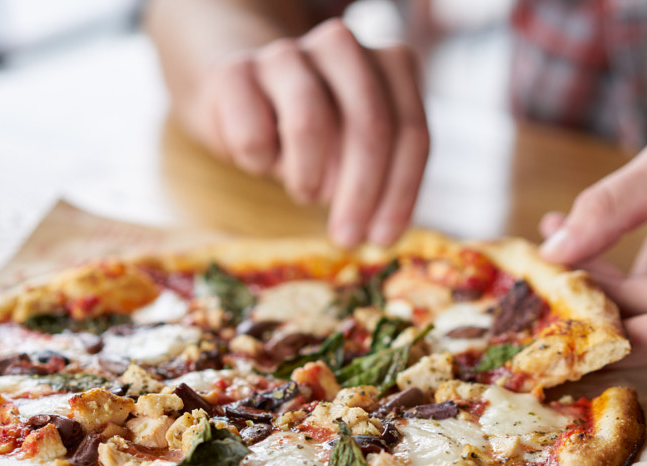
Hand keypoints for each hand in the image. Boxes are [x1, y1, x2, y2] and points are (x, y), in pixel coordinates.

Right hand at [182, 19, 429, 247]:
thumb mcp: (360, 153)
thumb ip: (382, 178)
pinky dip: (260, 163)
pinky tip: (263, 159)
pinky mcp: (235, 71)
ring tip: (306, 192)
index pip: (410, 131)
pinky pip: (254, 134)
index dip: (400, 192)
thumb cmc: (316, 136)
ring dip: (309, 177)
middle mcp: (343, 45)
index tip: (383, 239)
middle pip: (370, 125)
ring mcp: (288, 52)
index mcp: (390, 63)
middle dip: (361, 193)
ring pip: (310, 123)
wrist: (243, 100)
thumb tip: (382, 235)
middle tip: (347, 238)